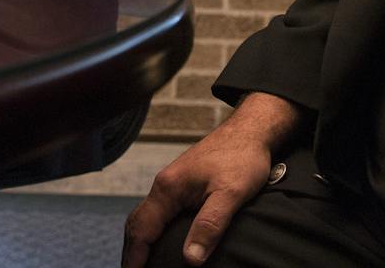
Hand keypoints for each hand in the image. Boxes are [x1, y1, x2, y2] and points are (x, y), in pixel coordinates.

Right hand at [123, 93, 303, 267]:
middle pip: (138, 223)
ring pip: (147, 216)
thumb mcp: (230, 194)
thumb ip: (209, 225)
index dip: (134, 257)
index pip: (142, 229)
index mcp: (168, 188)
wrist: (251, 130)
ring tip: (144, 263)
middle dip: (132, 251)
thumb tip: (190, 259)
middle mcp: (165, 185)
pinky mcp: (184, 184)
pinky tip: (163, 241)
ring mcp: (173, 183)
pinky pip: (160, 211)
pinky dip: (154, 230)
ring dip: (142, 241)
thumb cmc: (242, 157)